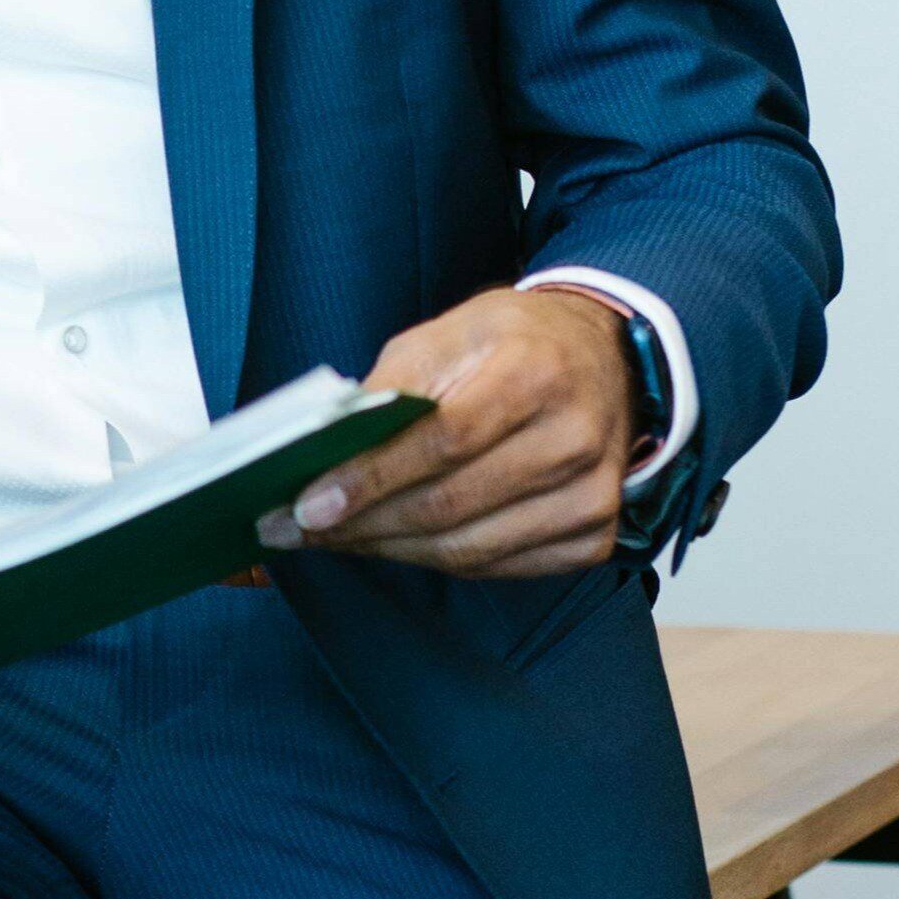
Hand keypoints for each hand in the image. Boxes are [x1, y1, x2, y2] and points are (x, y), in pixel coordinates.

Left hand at [262, 286, 638, 577]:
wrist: (605, 360)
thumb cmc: (515, 342)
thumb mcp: (449, 333)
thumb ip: (392, 388)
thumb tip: (327, 448)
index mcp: (535, 372)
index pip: (442, 441)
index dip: (370, 478)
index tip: (307, 505)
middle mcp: (574, 438)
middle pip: (449, 504)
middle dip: (361, 525)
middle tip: (293, 530)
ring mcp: (591, 495)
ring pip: (468, 549)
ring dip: (388, 548)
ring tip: (332, 539)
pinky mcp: (592, 535)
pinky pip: (496, 566)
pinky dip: (435, 559)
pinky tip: (393, 542)